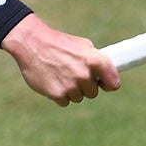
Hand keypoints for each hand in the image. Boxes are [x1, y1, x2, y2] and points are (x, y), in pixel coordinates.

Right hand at [0, 14, 120, 104]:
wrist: (31, 43)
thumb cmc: (59, 43)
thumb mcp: (82, 45)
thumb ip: (96, 60)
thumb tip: (106, 74)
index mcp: (94, 60)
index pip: (113, 83)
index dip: (108, 84)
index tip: (103, 84)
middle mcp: (84, 75)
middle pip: (93, 93)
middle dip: (85, 86)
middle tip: (72, 74)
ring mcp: (71, 86)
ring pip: (78, 98)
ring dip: (71, 91)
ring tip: (60, 75)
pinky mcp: (57, 94)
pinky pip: (65, 102)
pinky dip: (59, 95)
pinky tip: (52, 81)